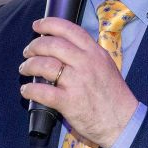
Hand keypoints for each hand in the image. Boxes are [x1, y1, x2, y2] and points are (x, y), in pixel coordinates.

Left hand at [18, 17, 137, 147]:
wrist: (123, 122)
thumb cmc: (114, 97)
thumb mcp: (106, 67)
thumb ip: (88, 56)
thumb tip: (65, 47)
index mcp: (95, 53)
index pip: (69, 30)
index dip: (49, 24)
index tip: (37, 25)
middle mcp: (86, 63)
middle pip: (52, 45)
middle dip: (34, 45)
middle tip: (28, 52)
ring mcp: (77, 82)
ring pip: (44, 65)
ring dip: (29, 65)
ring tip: (24, 69)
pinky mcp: (69, 102)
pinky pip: (42, 91)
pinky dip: (30, 89)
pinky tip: (26, 90)